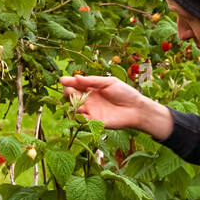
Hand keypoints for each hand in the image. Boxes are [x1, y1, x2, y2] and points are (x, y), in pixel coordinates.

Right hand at [58, 74, 173, 139]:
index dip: (69, 82)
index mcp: (92, 89)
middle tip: (70, 90)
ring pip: (75, 108)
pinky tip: (80, 111)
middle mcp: (90, 100)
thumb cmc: (125, 93)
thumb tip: (76, 77)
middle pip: (73, 97)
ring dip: (73, 104)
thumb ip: (92, 81)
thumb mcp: (109, 82)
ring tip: (75, 99)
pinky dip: (78, 116)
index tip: (62, 80)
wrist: (136, 108)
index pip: (76, 85)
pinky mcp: (95, 122)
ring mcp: (91, 111)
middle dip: (68, 93)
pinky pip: (82, 120)